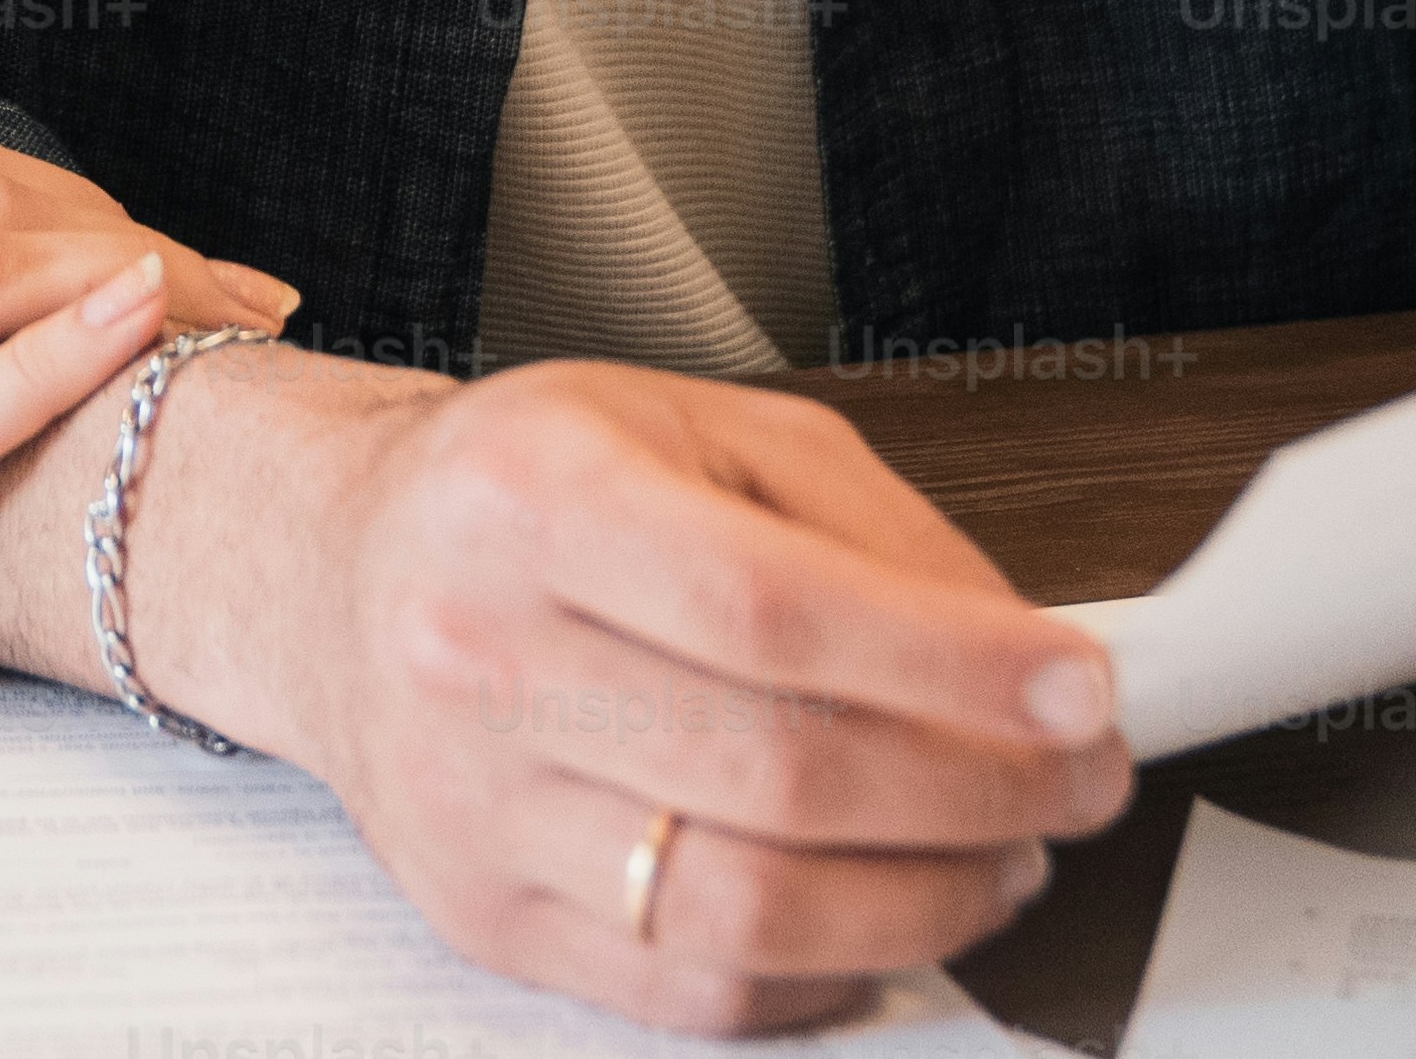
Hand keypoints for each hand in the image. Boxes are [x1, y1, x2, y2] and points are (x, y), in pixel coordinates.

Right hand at [228, 359, 1133, 1030]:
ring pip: (746, 904)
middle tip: (1075, 783)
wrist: (336, 572)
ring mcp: (470, 799)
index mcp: (533, 492)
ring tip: (998, 857)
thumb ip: (869, 528)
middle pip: (779, 770)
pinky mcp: (481, 914)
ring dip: (925, 900)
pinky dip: (828, 968)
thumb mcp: (699, 428)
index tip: (1079, 691)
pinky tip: (882, 912)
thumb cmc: (529, 493)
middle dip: (983, 793)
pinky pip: (692, 987)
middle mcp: (477, 646)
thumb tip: (1018, 656)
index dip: (954, 664)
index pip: (773, 605)